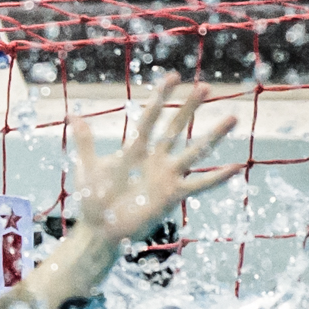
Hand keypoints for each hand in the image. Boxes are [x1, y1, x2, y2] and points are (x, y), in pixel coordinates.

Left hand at [67, 76, 241, 244]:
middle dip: (190, 108)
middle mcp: (156, 160)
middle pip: (176, 128)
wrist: (99, 232)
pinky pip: (199, 185)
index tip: (174, 76)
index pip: (150, 117)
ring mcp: (167, 176)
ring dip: (214, 135)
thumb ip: (85, 142)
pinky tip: (236, 167)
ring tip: (233, 117)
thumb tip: (72, 115)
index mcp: (136, 150)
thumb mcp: (88, 168)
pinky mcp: (173, 195)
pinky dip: (217, 177)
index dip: (161, 97)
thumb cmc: (94, 202)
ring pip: (195, 151)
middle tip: (205, 86)